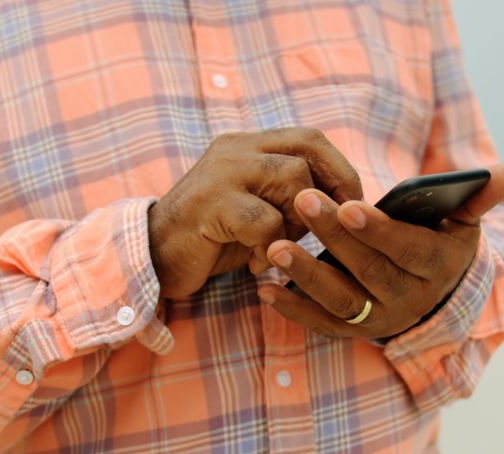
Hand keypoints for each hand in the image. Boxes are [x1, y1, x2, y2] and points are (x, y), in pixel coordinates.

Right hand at [148, 128, 361, 298]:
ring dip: (298, 223)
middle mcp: (235, 149)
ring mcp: (221, 173)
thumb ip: (290, 197)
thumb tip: (344, 205)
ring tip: (281, 248)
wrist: (152, 257)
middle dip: (327, 198)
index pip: (310, 138)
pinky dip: (271, 248)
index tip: (351, 207)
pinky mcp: (210, 204)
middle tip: (326, 233)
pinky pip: (264, 220)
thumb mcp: (256, 210)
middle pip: (306, 155)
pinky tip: (258, 264)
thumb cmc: (212, 239)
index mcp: (248, 145)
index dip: (340, 171)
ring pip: (291, 182)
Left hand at [256, 164, 503, 338]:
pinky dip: (294, 309)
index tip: (346, 205)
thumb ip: (478, 196)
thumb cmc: (440, 242)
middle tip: (300, 202)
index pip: (407, 250)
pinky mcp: (354, 331)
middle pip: (369, 271)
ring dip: (306, 276)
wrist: (432, 295)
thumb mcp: (462, 221)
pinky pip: (322, 324)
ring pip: (342, 301)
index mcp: (437, 268)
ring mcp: (380, 319)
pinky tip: (265, 290)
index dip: (378, 231)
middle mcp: (410, 301)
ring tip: (275, 248)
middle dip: (333, 238)